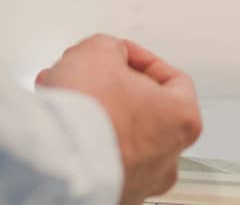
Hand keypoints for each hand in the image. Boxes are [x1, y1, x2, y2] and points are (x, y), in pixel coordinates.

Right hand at [37, 35, 202, 204]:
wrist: (56, 157)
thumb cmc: (90, 112)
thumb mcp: (100, 50)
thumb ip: (111, 49)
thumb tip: (106, 55)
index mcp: (183, 121)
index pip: (172, 79)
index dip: (141, 59)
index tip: (120, 53)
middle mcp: (167, 158)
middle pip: (143, 109)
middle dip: (111, 87)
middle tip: (89, 74)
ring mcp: (138, 181)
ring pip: (117, 135)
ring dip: (92, 112)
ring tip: (64, 94)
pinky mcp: (108, 195)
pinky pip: (96, 160)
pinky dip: (79, 140)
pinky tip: (58, 122)